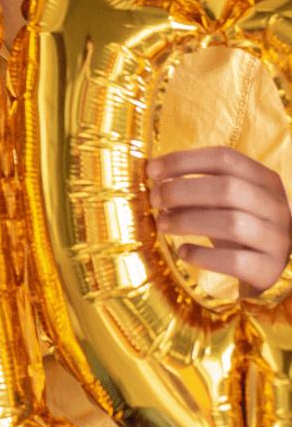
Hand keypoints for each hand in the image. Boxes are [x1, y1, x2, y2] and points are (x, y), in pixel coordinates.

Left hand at [147, 146, 291, 293]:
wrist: (265, 267)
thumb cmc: (237, 226)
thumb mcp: (220, 203)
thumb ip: (194, 191)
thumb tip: (156, 184)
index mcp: (264, 180)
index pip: (224, 158)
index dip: (183, 160)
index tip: (151, 170)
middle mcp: (275, 206)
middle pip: (227, 188)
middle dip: (182, 191)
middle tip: (154, 200)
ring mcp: (276, 239)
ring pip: (232, 223)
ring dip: (187, 221)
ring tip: (162, 225)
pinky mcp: (268, 269)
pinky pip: (234, 261)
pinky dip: (203, 256)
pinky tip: (184, 252)